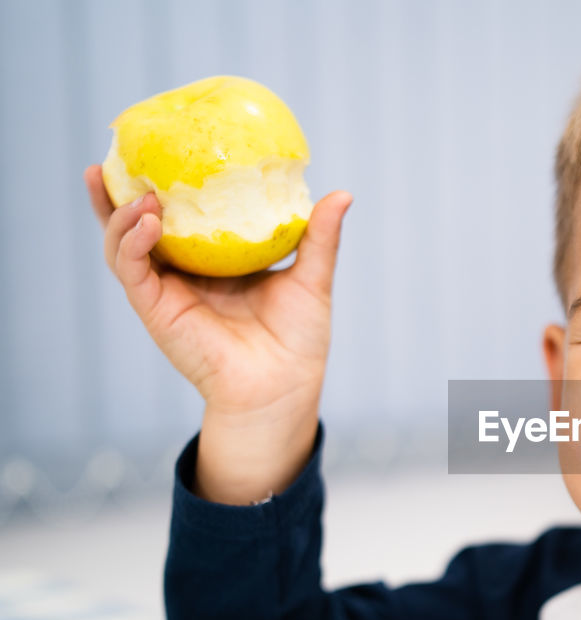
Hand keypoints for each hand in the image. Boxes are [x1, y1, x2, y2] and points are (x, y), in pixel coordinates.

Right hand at [84, 164, 351, 419]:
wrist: (283, 387)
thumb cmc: (299, 339)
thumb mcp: (311, 278)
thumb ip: (319, 237)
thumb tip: (342, 192)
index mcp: (214, 261)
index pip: (182, 214)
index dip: (165, 183)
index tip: (159, 146)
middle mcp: (185, 272)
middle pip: (139, 224)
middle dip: (118, 191)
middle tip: (112, 156)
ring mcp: (166, 290)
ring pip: (125, 242)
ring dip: (122, 212)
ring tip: (139, 190)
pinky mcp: (156, 309)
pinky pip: (133, 268)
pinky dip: (133, 242)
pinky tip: (148, 220)